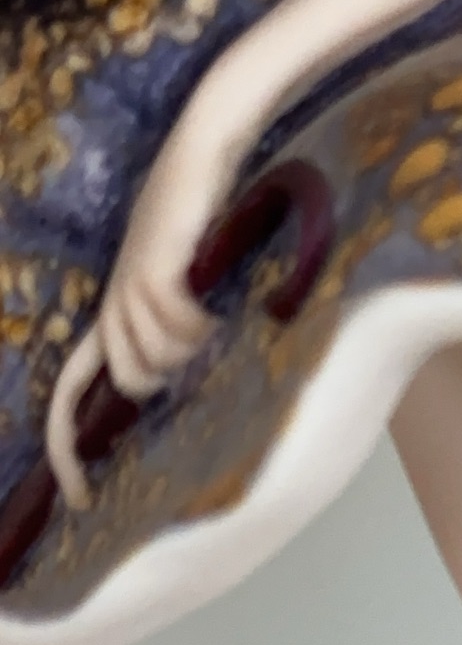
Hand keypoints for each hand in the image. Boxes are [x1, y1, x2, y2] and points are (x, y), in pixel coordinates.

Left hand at [45, 133, 232, 511]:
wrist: (208, 146)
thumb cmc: (203, 217)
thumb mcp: (183, 289)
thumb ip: (174, 335)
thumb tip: (182, 382)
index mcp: (110, 311)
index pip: (69, 392)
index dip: (66, 445)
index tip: (80, 497)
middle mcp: (110, 301)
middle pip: (130, 381)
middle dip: (167, 372)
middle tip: (199, 335)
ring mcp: (128, 284)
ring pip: (156, 359)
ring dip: (191, 343)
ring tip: (210, 307)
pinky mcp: (152, 269)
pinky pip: (178, 328)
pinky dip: (201, 322)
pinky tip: (213, 296)